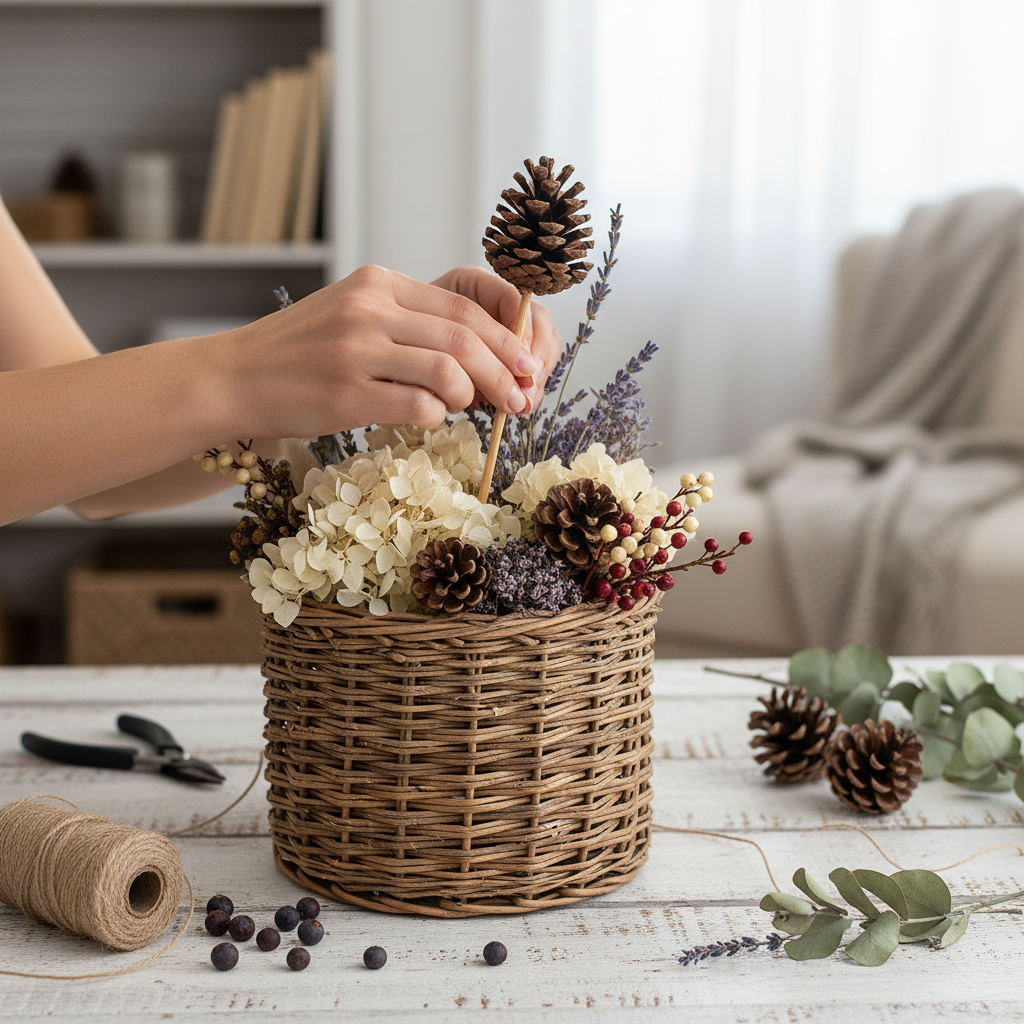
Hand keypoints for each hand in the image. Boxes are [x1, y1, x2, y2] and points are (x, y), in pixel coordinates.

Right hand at [230, 265, 552, 438]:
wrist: (233, 377)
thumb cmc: (299, 353)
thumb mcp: (352, 314)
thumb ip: (407, 322)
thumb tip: (477, 351)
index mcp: (377, 284)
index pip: (461, 306)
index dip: (505, 338)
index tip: (527, 363)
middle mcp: (369, 309)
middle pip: (463, 337)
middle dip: (504, 371)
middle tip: (521, 398)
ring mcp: (356, 350)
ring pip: (447, 371)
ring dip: (471, 396)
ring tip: (466, 408)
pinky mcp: (346, 393)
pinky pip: (418, 405)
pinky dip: (436, 415)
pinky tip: (428, 417)